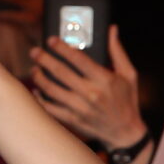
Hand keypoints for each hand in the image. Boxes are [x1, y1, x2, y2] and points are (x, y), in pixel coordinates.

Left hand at [30, 24, 144, 148]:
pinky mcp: (73, 120)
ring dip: (39, 77)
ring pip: (51, 89)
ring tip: (34, 69)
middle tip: (34, 51)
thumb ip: (117, 51)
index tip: (51, 40)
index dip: (62, 47)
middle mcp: (90, 94)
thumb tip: (112, 29)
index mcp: (104, 80)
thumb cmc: (127, 101)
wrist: (125, 134)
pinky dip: (40, 99)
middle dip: (44, 59)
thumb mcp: (129, 75)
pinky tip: (37, 91)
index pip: (78, 59)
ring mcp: (80, 108)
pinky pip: (50, 108)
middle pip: (60, 72)